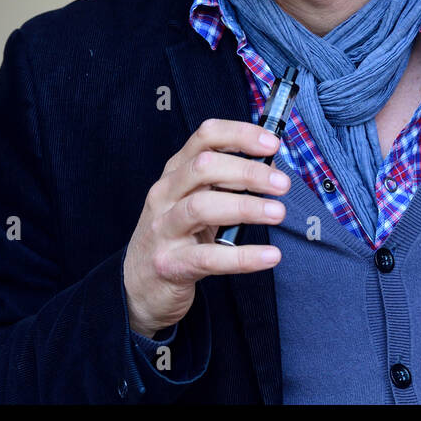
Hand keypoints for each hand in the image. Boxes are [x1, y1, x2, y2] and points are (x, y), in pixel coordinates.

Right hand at [122, 119, 288, 337]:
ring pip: (201, 207)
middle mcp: (165, 194)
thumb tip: (271, 169)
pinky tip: (270, 256)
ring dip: (246, 207)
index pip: (205, 137)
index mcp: (175, 172)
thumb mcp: (193, 200)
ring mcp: (163, 229)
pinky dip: (243, 256)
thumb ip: (224, 182)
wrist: (139, 286)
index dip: (240, 134)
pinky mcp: (170, 264)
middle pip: (204, 167)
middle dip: (248, 171)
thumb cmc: (177, 236)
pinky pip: (208, 258)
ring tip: (278, 213)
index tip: (273, 143)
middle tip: (282, 184)